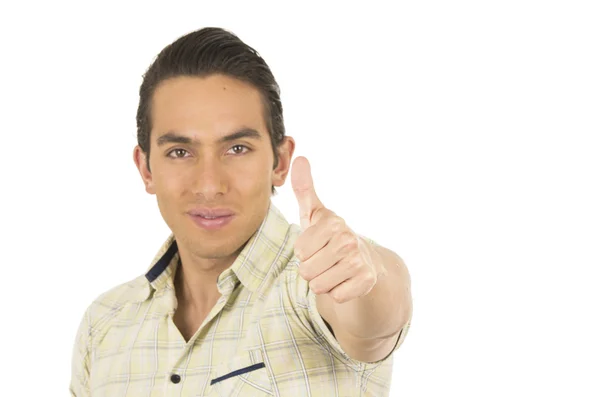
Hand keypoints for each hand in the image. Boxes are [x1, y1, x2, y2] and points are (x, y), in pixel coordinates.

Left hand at [291, 156, 379, 303]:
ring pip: (319, 285)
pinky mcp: (366, 281)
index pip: (299, 251)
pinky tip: (345, 280)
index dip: (304, 252)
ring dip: (323, 281)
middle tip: (325, 260)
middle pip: (307, 270)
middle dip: (312, 269)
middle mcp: (348, 240)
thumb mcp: (315, 214)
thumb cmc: (330, 236)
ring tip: (334, 269)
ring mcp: (359, 261)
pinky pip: (335, 296)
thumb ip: (304, 189)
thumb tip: (300, 158)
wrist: (365, 259)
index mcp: (333, 223)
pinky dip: (337, 292)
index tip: (316, 245)